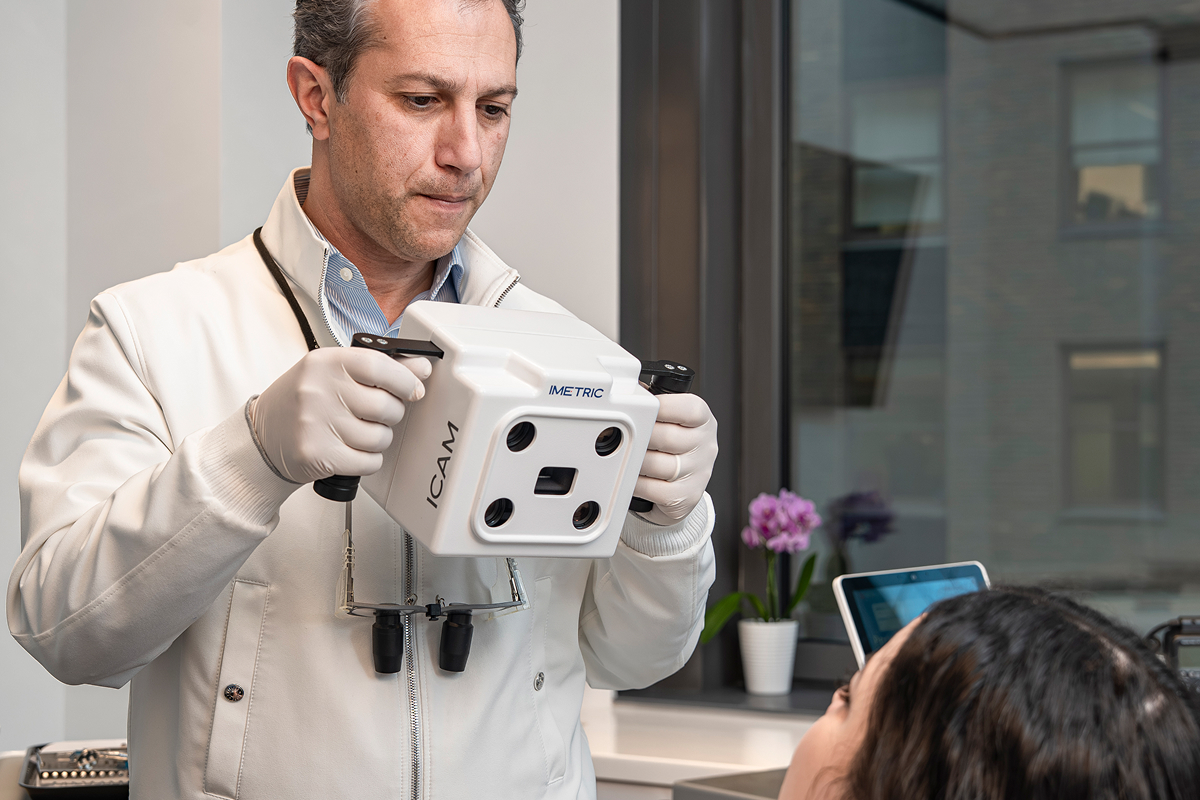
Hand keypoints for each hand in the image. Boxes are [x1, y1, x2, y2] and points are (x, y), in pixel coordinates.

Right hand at [249, 348, 431, 483]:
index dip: (405, 380)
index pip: (379, 366)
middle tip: (377, 415)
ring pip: (380, 437)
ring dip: (378, 439)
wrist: (262, 439)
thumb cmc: (301, 403)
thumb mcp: (332, 374)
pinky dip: (368, 460)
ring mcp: (316, 424)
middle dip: (392, 414)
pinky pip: (368, 461)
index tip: (414, 389)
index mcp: (324, 363)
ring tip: (357, 433)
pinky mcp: (318, 455)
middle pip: (386, 406)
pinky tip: (351, 451)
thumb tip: (420, 368)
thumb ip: (378, 368)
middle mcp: (318, 391)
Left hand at [634, 393, 717, 525]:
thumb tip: (633, 390)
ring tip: (625, 458)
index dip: (663, 406)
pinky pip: (653, 489)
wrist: (682, 486)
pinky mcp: (687, 496)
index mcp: (703, 421)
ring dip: (636, 462)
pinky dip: (636, 484)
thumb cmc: (673, 447)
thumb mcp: (671, 420)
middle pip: (666, 436)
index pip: (690, 409)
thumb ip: (656, 404)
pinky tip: (631, 478)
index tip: (643, 407)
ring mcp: (699, 472)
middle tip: (624, 436)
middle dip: (641, 437)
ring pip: (657, 463)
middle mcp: (705, 445)